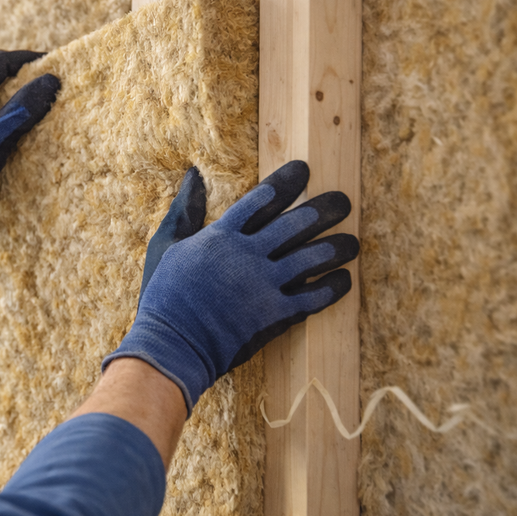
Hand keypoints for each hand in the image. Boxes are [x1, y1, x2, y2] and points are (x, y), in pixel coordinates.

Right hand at [103, 161, 359, 416]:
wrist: (171, 345)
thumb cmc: (163, 295)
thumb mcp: (166, 245)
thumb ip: (184, 209)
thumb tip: (194, 174)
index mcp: (221, 235)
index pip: (261, 199)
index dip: (286, 182)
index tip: (305, 170)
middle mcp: (247, 255)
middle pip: (295, 223)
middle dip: (324, 208)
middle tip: (343, 201)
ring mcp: (264, 285)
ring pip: (312, 257)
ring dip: (337, 247)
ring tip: (352, 242)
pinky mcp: (275, 315)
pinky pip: (315, 297)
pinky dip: (333, 287)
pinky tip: (344, 279)